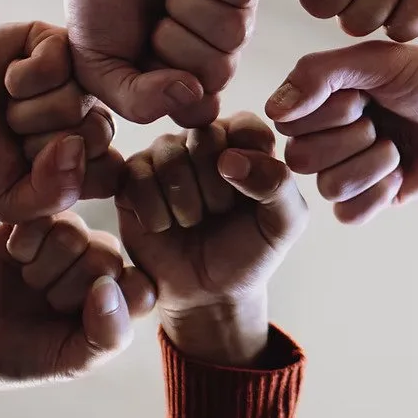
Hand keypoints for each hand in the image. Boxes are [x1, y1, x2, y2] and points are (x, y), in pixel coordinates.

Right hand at [0, 23, 119, 221]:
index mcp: (89, 153)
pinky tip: (6, 79)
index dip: (63, 178)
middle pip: (97, 135)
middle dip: (41, 143)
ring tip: (7, 107)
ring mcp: (76, 76)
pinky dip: (20, 79)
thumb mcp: (11, 200)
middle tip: (13, 134)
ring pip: (74, 102)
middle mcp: (89, 113)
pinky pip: (55, 64)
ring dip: (25, 112)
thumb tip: (78, 147)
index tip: (28, 170)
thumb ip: (53, 194)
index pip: (110, 173)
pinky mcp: (54, 42)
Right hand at [0, 214, 155, 417]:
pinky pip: (40, 218)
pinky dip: (23, 245)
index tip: (77, 323)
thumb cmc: (28, 356)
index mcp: (120, 295)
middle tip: (45, 303)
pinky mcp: (32, 221)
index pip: (141, 286)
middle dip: (66, 289)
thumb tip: (107, 288)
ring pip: (72, 233)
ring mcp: (65, 239)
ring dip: (43, 268)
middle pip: (105, 255)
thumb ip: (108, 335)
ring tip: (29, 282)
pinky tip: (14, 259)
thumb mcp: (73, 361)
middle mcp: (98, 261)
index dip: (108, 305)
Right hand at [56, 0, 259, 127]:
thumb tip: (191, 91)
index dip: (168, 84)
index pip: (201, 109)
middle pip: (220, 71)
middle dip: (173, 40)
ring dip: (187, 4)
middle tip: (154, 17)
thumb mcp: (97, 66)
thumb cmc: (100, 3)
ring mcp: (238, 14)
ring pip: (234, 29)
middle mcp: (220, 54)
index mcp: (188, 82)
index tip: (143, 57)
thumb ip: (136, 100)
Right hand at [115, 113, 306, 366]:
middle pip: (203, 136)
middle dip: (215, 188)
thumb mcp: (284, 223)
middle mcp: (204, 140)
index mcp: (246, 141)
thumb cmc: (249, 251)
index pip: (246, 125)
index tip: (249, 199)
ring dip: (185, 201)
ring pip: (168, 153)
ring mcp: (165, 155)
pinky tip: (165, 227)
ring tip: (193, 222)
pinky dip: (155, 210)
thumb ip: (278, 183)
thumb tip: (229, 158)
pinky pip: (137, 175)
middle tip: (218, 214)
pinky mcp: (132, 177)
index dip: (248, 166)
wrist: (207, 292)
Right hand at [266, 43, 417, 223]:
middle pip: (300, 157)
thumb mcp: (380, 62)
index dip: (327, 111)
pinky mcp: (373, 199)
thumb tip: (273, 111)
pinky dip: (376, 194)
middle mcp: (329, 133)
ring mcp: (350, 168)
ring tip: (398, 147)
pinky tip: (400, 175)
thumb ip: (320, 74)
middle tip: (384, 121)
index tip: (365, 94)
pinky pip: (348, 214)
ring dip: (370, 165)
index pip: (287, 119)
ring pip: (326, 186)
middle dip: (350, 138)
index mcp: (324, 97)